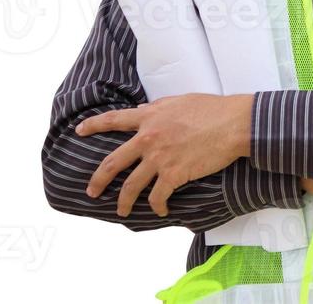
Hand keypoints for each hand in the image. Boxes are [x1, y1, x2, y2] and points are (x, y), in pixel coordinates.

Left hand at [76, 94, 253, 217]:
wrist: (233, 123)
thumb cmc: (214, 109)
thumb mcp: (181, 101)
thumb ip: (159, 108)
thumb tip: (147, 112)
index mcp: (150, 117)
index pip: (113, 120)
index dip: (93, 126)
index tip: (79, 131)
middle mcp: (148, 138)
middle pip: (113, 163)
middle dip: (98, 180)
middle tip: (92, 191)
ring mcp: (159, 158)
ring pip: (130, 186)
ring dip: (123, 202)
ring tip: (121, 210)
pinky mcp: (173, 175)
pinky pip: (157, 197)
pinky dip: (157, 207)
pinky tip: (160, 211)